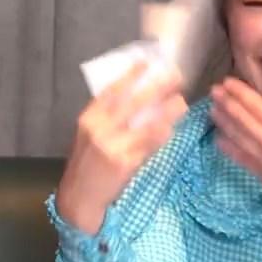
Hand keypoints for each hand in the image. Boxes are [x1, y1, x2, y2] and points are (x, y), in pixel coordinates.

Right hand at [56, 62, 187, 233]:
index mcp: (88, 119)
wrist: (80, 197)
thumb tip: (137, 101)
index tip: (146, 63)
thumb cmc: (87, 165)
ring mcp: (112, 146)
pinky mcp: (124, 162)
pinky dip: (161, 135)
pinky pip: (148, 145)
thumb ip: (107, 119)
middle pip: (132, 103)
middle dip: (156, 88)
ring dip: (166, 111)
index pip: (111, 91)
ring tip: (181, 102)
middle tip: (175, 77)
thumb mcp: (90, 137)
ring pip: (145, 123)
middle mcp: (99, 129)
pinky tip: (171, 128)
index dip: (130, 76)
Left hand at [210, 78, 261, 198]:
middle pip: (244, 119)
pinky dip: (227, 147)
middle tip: (214, 90)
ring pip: (238, 136)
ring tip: (212, 108)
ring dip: (223, 121)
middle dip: (227, 103)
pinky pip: (239, 158)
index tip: (228, 81)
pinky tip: (217, 138)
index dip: (241, 93)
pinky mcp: (260, 173)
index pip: (258, 106)